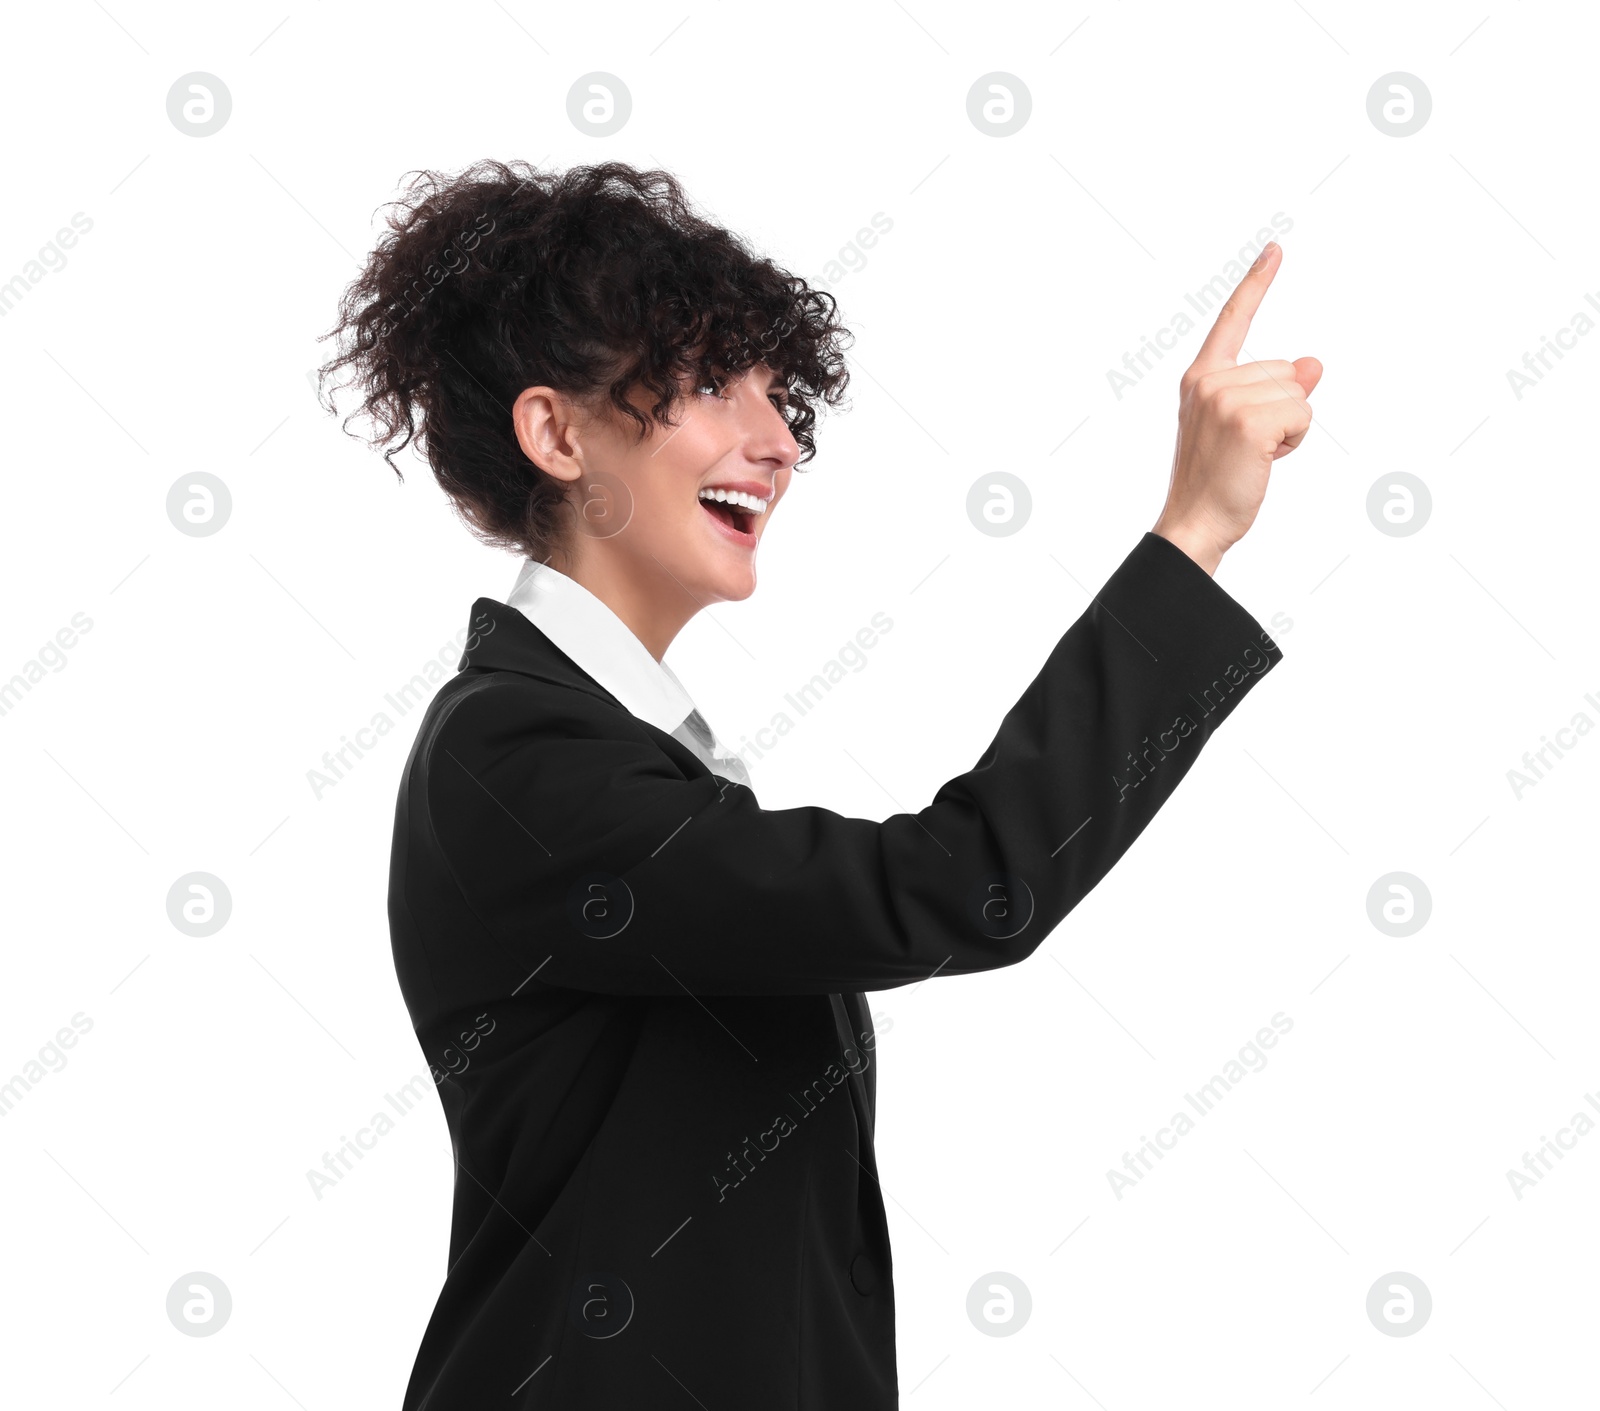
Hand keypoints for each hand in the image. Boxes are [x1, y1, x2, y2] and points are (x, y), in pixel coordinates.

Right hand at [1152, 241, 1321, 574]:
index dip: (1256, 283)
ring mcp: (1225, 399)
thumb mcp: (1246, 428)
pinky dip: (1294, 440)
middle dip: (1282, 409)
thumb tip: (1314, 364)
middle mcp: (1208, 381)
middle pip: (1284, 370)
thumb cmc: (1216, 481)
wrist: (1194, 524)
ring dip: (1289, 429)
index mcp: (1200, 379)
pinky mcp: (1248, 420)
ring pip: (1297, 394)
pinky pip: (1301, 414)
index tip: (1276, 248)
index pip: (1233, 320)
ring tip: (1253, 457)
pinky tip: (1263, 460)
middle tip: (1248, 449)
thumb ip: (1275, 390)